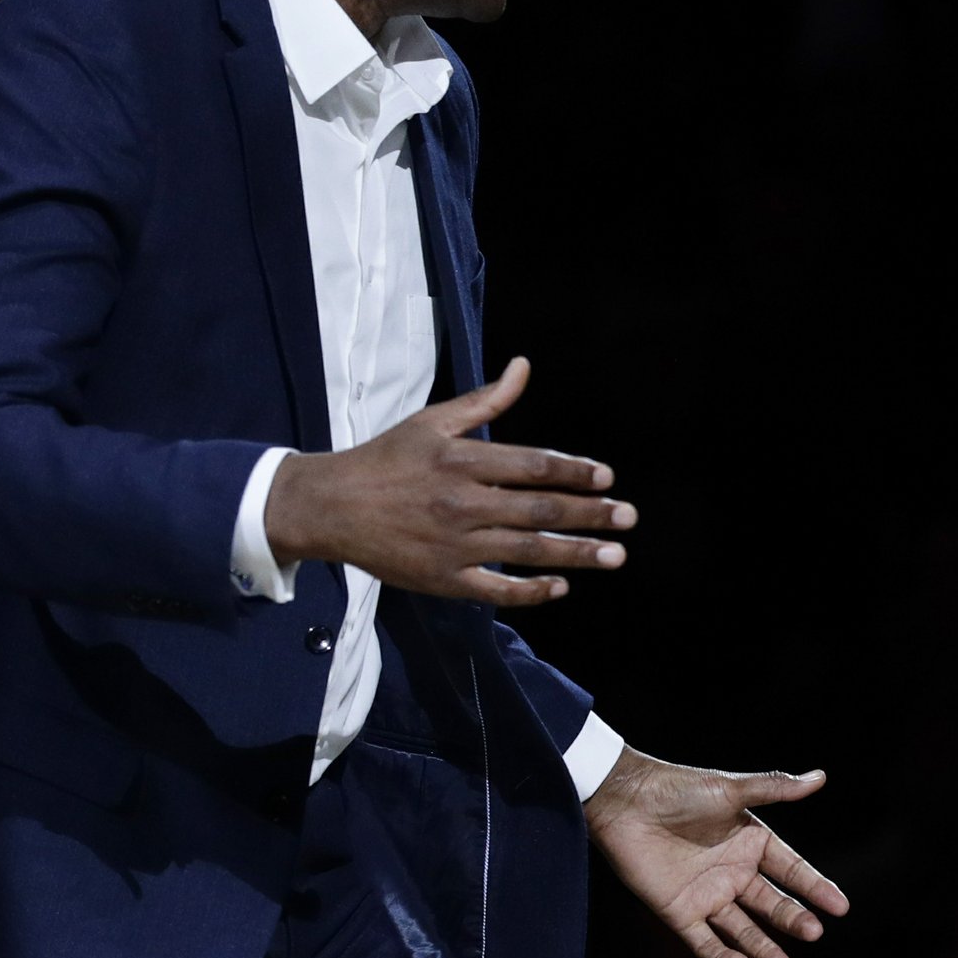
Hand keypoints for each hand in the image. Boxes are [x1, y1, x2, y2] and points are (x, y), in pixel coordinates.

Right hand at [262, 356, 635, 607]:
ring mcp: (453, 545)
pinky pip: (494, 589)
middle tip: (629, 517)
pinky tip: (560, 586)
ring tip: (615, 555)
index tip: (607, 478)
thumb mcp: (432, 422)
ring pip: (527, 550)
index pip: (534, 465)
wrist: (328, 507)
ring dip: (576, 554)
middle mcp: (462, 503)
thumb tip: (523, 366)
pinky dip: (530, 591)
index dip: (575, 471)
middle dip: (590, 514)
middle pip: (540, 509)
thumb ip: (485, 401)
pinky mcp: (441, 579)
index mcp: (462, 461)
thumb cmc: (386, 459)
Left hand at [585, 747, 848, 957]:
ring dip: (764, 948)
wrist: (623, 801)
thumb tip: (820, 777)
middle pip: (772, 903)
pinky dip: (720, 956)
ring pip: (743, 929)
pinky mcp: (678, 912)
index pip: (793, 871)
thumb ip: (775, 789)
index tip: (840, 906)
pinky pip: (703, 941)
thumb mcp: (731, 790)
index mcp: (752, 843)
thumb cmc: (678, 789)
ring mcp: (707, 895)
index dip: (816, 888)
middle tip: (815, 933)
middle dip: (794, 919)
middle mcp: (734, 872)